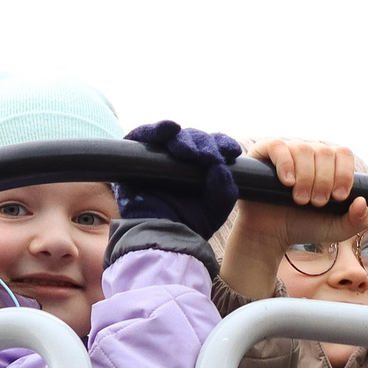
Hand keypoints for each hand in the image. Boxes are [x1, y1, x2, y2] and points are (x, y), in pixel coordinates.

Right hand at [119, 122, 243, 236]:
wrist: (164, 237)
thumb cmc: (191, 224)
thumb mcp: (217, 206)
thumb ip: (225, 186)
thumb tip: (219, 164)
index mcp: (200, 168)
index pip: (212, 146)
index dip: (222, 143)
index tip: (232, 151)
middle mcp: (179, 161)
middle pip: (192, 138)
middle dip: (203, 143)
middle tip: (206, 157)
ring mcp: (156, 159)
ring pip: (171, 136)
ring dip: (183, 139)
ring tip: (189, 152)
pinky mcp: (135, 159)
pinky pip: (142, 137)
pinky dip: (156, 130)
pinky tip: (170, 129)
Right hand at [222, 138, 365, 298]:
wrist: (270, 236)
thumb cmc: (304, 226)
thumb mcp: (337, 229)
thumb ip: (357, 220)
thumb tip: (362, 201)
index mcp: (328, 164)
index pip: (343, 154)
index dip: (344, 173)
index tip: (338, 197)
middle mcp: (308, 153)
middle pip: (324, 152)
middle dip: (324, 181)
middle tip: (317, 203)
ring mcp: (286, 152)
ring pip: (304, 149)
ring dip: (306, 177)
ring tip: (300, 199)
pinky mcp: (263, 154)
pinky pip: (278, 147)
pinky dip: (286, 164)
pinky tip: (288, 182)